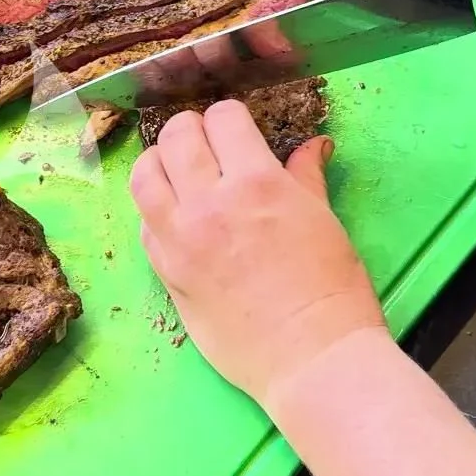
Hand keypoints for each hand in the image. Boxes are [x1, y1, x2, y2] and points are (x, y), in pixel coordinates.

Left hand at [129, 101, 386, 404]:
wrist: (311, 357)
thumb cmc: (332, 291)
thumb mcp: (325, 220)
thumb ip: (306, 175)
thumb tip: (313, 145)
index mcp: (256, 183)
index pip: (223, 118)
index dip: (232, 119)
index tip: (240, 131)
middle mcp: (209, 203)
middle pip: (177, 136)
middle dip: (193, 131)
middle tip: (209, 146)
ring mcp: (179, 238)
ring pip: (144, 175)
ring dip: (160, 163)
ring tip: (179, 172)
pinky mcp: (165, 272)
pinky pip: (143, 223)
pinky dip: (154, 211)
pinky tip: (176, 216)